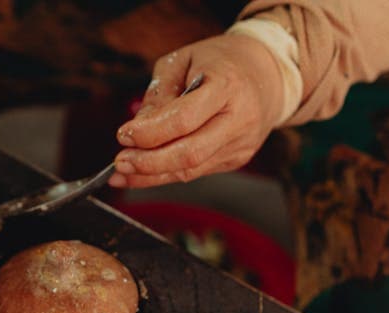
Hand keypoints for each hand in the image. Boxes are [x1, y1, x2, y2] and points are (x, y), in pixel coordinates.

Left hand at [111, 33, 284, 187]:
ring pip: (191, 170)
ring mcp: (241, 143)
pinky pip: (196, 172)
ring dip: (152, 176)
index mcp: (227, 85)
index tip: (123, 135)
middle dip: (149, 162)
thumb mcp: (183, 61)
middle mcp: (239, 118)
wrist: (268, 74)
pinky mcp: (237, 158)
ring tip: (122, 174)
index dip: (151, 132)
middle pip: (190, 152)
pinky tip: (142, 174)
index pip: (185, 118)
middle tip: (120, 163)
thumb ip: (159, 93)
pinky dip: (166, 175)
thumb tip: (137, 129)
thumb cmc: (220, 62)